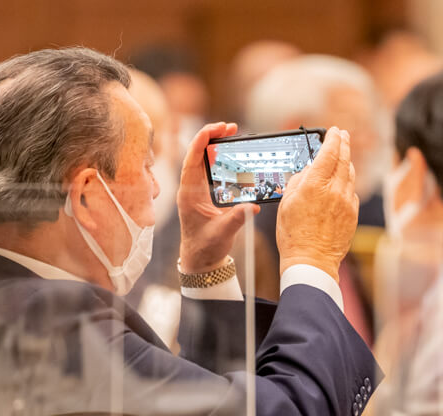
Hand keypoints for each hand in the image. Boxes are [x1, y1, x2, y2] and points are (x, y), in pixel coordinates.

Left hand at [177, 122, 260, 272]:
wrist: (200, 261)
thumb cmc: (206, 247)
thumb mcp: (223, 233)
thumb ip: (236, 218)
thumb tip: (252, 207)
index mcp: (189, 193)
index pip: (192, 159)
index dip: (202, 139)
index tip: (218, 127)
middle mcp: (190, 188)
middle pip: (198, 153)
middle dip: (213, 136)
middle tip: (231, 127)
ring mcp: (197, 189)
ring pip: (204, 159)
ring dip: (217, 145)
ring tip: (232, 135)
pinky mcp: (204, 193)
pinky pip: (211, 169)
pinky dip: (221, 159)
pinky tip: (233, 154)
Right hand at [276, 127, 358, 281]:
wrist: (312, 261)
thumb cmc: (293, 235)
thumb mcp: (286, 204)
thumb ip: (297, 181)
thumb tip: (307, 170)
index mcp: (314, 185)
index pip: (328, 153)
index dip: (333, 138)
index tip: (335, 131)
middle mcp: (334, 190)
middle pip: (344, 159)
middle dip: (344, 144)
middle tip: (343, 135)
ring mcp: (346, 202)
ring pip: (350, 175)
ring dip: (347, 162)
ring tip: (343, 156)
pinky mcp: (352, 214)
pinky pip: (351, 192)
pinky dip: (347, 183)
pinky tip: (342, 183)